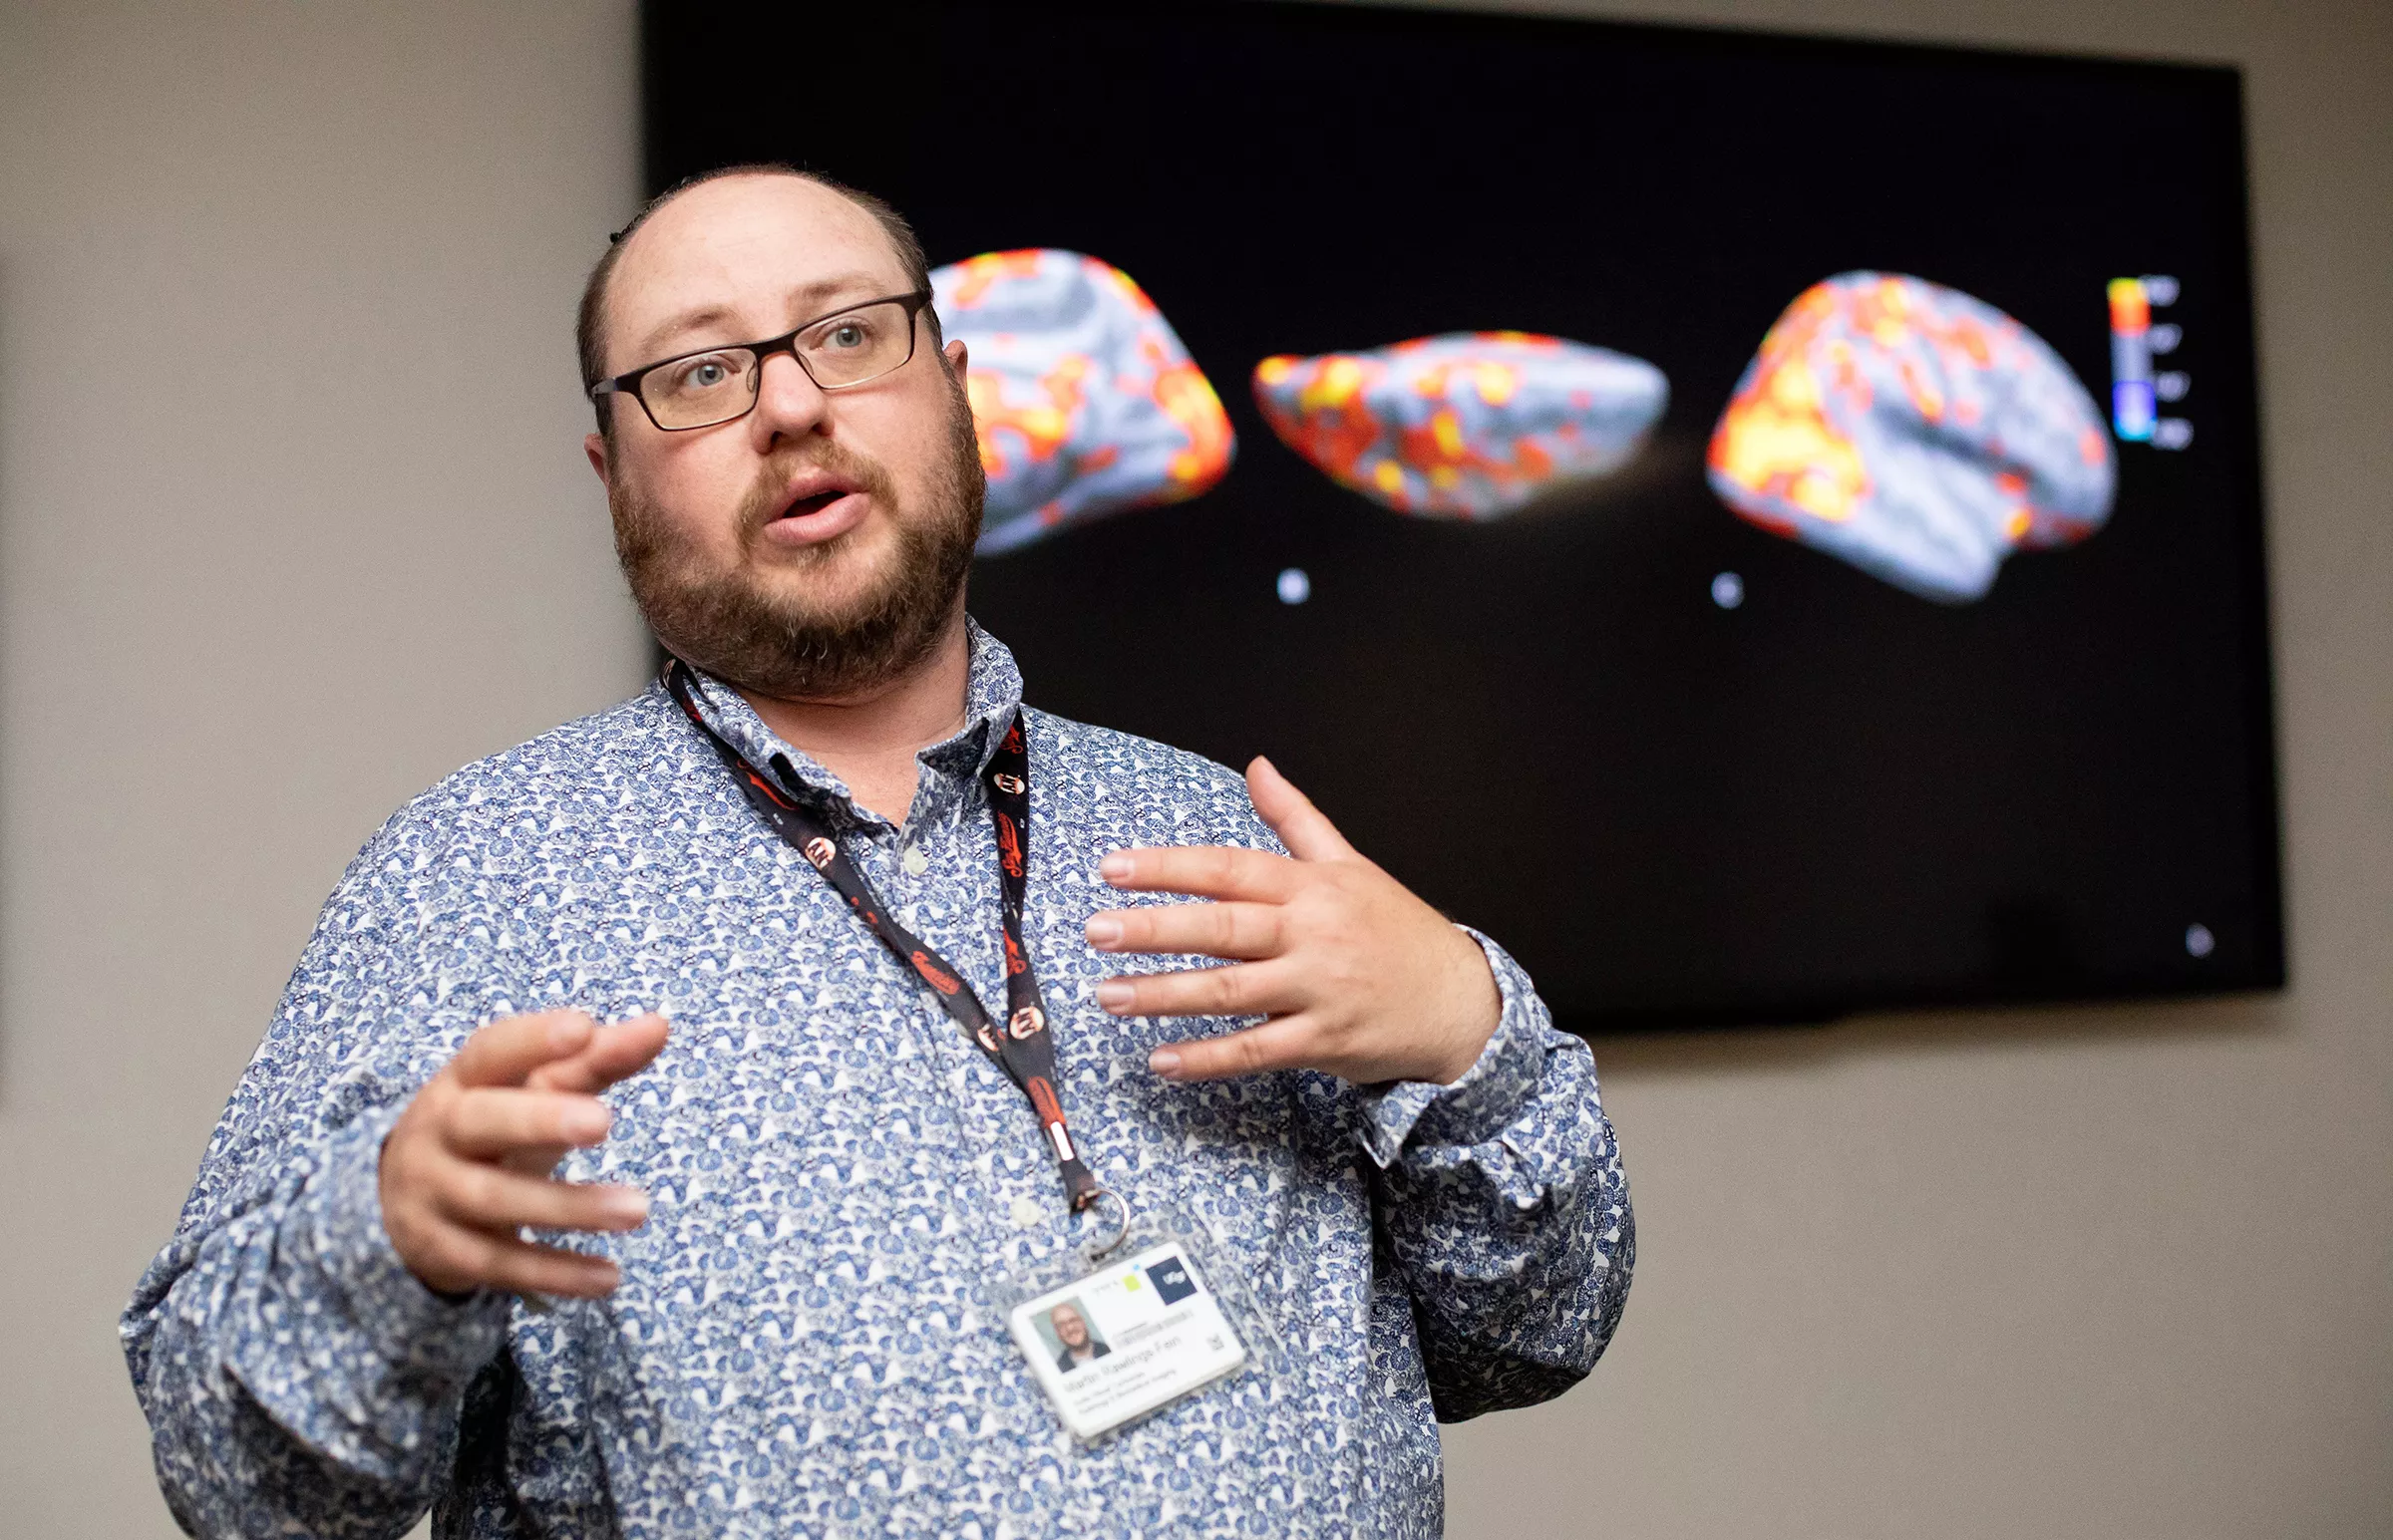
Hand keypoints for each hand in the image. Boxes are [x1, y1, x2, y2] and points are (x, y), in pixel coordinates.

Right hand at [380, 1010, 669, 1298]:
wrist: (399, 1203)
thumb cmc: (492, 1128)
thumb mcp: (531, 1092)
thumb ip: (593, 1061)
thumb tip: (660, 1024)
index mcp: (462, 1081)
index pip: (491, 1051)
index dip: (532, 1040)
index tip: (583, 1028)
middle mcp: (438, 1132)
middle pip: (481, 1121)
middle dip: (539, 1120)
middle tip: (604, 1122)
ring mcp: (434, 1194)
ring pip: (497, 1199)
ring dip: (569, 1206)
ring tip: (639, 1209)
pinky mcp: (443, 1252)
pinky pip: (500, 1263)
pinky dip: (556, 1271)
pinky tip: (608, 1276)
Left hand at [1085, 757, 1500, 1085]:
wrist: (1460, 1000)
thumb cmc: (1396, 930)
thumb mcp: (1350, 864)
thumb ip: (1295, 818)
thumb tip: (1257, 766)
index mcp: (1311, 887)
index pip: (1229, 869)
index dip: (1168, 868)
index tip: (1113, 869)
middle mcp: (1312, 934)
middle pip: (1222, 928)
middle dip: (1154, 929)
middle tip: (1095, 931)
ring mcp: (1318, 989)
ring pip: (1230, 992)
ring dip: (1164, 994)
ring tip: (1109, 994)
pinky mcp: (1323, 1042)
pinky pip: (1256, 1051)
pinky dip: (1207, 1058)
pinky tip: (1162, 1059)